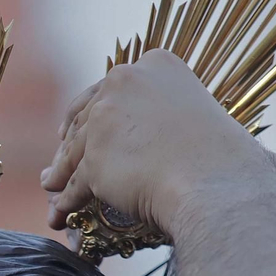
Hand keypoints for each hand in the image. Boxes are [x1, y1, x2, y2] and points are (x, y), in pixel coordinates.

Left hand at [41, 50, 275, 235]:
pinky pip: (75, 183)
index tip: (80, 124)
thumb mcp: (195, 113)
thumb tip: (148, 132)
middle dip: (70, 143)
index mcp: (155, 63)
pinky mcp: (94, 159)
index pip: (111, 88)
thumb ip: (163, 112)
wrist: (218, 184)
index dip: (93, 110)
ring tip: (52, 190)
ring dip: (61, 174)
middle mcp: (125, 81)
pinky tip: (61, 211)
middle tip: (60, 161)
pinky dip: (67, 200)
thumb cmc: (223, 156)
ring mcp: (106, 119)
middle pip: (86, 116)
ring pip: (75, 151)